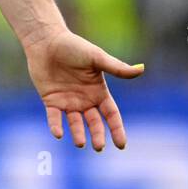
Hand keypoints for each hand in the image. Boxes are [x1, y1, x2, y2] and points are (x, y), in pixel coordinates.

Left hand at [23, 27, 143, 150]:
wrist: (46, 41)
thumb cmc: (73, 47)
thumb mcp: (96, 57)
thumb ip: (116, 67)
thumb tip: (141, 69)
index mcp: (99, 92)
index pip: (111, 115)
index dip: (117, 129)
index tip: (121, 145)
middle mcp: (85, 100)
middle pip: (94, 123)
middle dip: (97, 136)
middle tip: (99, 147)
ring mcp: (67, 101)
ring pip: (75, 123)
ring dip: (78, 134)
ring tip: (81, 144)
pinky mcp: (50, 100)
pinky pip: (54, 117)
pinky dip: (56, 126)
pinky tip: (58, 134)